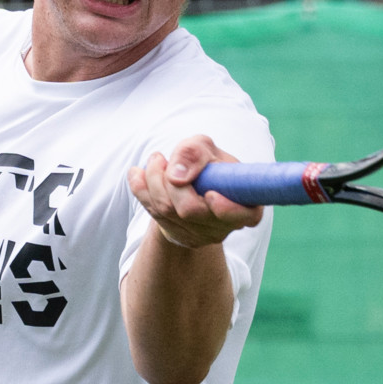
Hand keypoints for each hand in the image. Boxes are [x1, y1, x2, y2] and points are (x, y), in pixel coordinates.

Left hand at [128, 135, 262, 250]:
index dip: (227, 209)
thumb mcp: (204, 147)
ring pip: (166, 211)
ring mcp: (200, 235)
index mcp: (245, 204)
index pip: (245, 216)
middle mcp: (225, 225)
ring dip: (152, 180)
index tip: (211, 194)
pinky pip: (151, 213)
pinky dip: (140, 189)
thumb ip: (194, 153)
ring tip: (155, 161)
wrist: (190, 181)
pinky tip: (137, 174)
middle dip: (169, 180)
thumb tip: (176, 176)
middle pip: (190, 210)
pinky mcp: (177, 236)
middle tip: (161, 158)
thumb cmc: (205, 163)